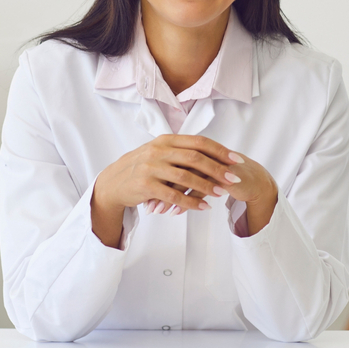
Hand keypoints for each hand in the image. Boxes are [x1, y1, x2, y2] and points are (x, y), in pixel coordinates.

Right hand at [93, 135, 240, 215]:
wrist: (113, 182)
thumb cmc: (141, 168)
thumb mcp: (158, 152)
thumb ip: (180, 150)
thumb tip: (210, 151)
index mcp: (166, 140)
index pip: (198, 142)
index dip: (219, 151)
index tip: (236, 160)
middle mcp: (158, 150)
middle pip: (195, 158)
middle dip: (217, 168)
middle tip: (234, 178)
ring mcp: (151, 167)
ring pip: (185, 177)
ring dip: (206, 186)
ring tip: (221, 193)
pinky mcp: (146, 185)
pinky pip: (173, 196)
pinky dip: (190, 202)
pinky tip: (203, 207)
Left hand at [145, 151, 276, 216]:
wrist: (252, 180)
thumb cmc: (223, 176)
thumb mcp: (201, 171)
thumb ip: (183, 170)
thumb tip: (158, 181)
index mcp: (194, 148)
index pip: (168, 161)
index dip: (155, 176)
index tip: (141, 192)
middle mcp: (202, 153)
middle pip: (173, 169)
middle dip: (158, 188)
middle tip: (146, 204)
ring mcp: (212, 164)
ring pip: (185, 179)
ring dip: (169, 198)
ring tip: (158, 212)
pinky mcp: (223, 177)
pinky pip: (200, 191)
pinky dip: (186, 203)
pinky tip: (176, 213)